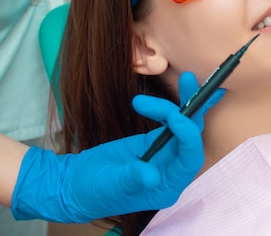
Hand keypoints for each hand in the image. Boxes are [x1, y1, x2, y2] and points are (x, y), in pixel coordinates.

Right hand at [11, 72, 224, 222]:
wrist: (78, 184)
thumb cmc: (94, 192)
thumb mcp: (111, 186)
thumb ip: (131, 179)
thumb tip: (152, 176)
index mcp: (167, 187)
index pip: (189, 160)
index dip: (188, 137)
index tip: (175, 115)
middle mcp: (172, 171)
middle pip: (192, 138)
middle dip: (192, 110)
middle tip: (188, 80)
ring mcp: (166, 155)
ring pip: (184, 126)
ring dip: (185, 102)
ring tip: (183, 79)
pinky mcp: (157, 141)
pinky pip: (171, 122)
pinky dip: (171, 106)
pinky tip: (170, 92)